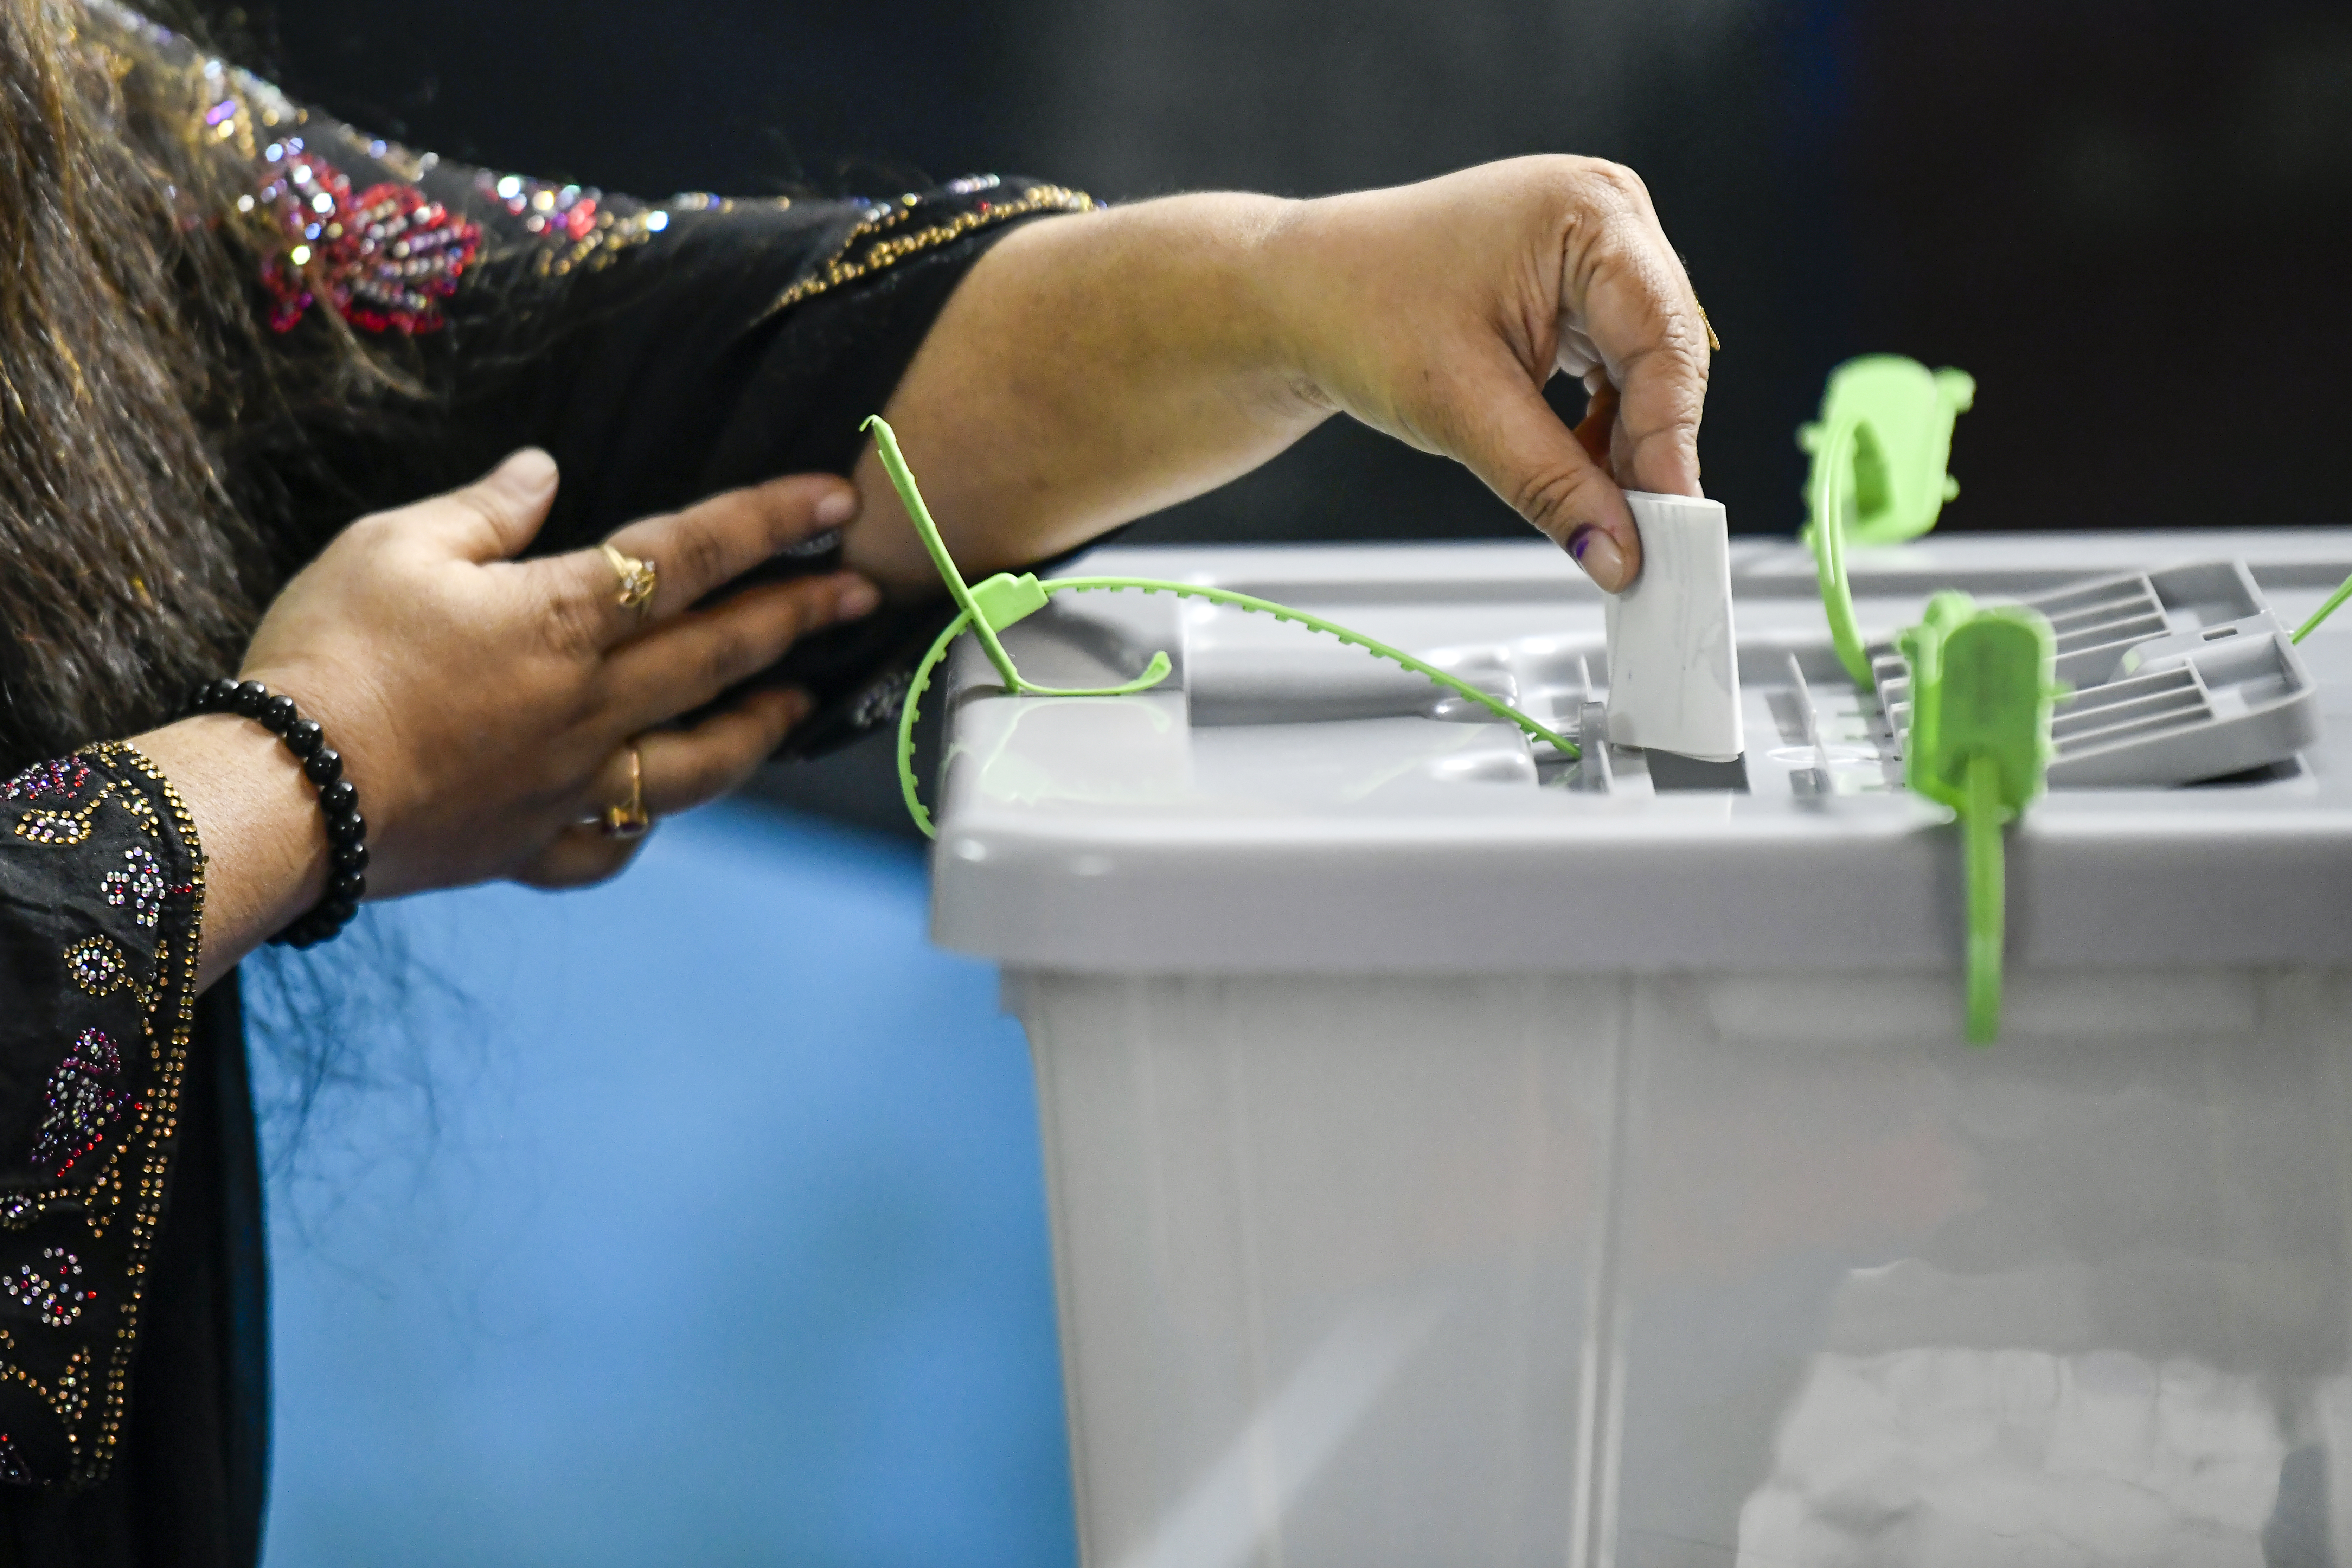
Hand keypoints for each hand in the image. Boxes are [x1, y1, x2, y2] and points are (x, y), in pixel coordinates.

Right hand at [238, 450, 875, 897]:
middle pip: (721, 653)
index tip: (839, 497)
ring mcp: (569, 784)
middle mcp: (590, 704)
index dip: (773, 518)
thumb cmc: (328, 654)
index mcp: (561, 619)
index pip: (695, 554)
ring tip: (800, 703)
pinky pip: (608, 845)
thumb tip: (544, 469)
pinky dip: (641, 827)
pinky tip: (658, 812)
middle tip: (864, 594)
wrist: (280, 790)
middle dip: (803, 617)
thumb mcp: (392, 546)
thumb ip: (483, 510)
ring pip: (698, 759)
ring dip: (761, 727)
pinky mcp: (528, 846)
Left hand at [1262, 155, 1711, 588]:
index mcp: (1588, 210)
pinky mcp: (1577, 285)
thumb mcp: (1460, 407)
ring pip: (1645, 369)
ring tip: (1600, 510)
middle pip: (1665, 356)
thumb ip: (1551, 483)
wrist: (1301, 293)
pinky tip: (1579, 467)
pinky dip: (1603, 425)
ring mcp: (1594, 247)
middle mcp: (1606, 214)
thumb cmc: (1358, 311)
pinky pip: (1616, 366)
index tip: (1669, 527)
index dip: (1670, 443)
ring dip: (1627, 444)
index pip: (1662, 343)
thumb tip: (1619, 554)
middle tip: (1642, 541)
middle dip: (1651, 450)